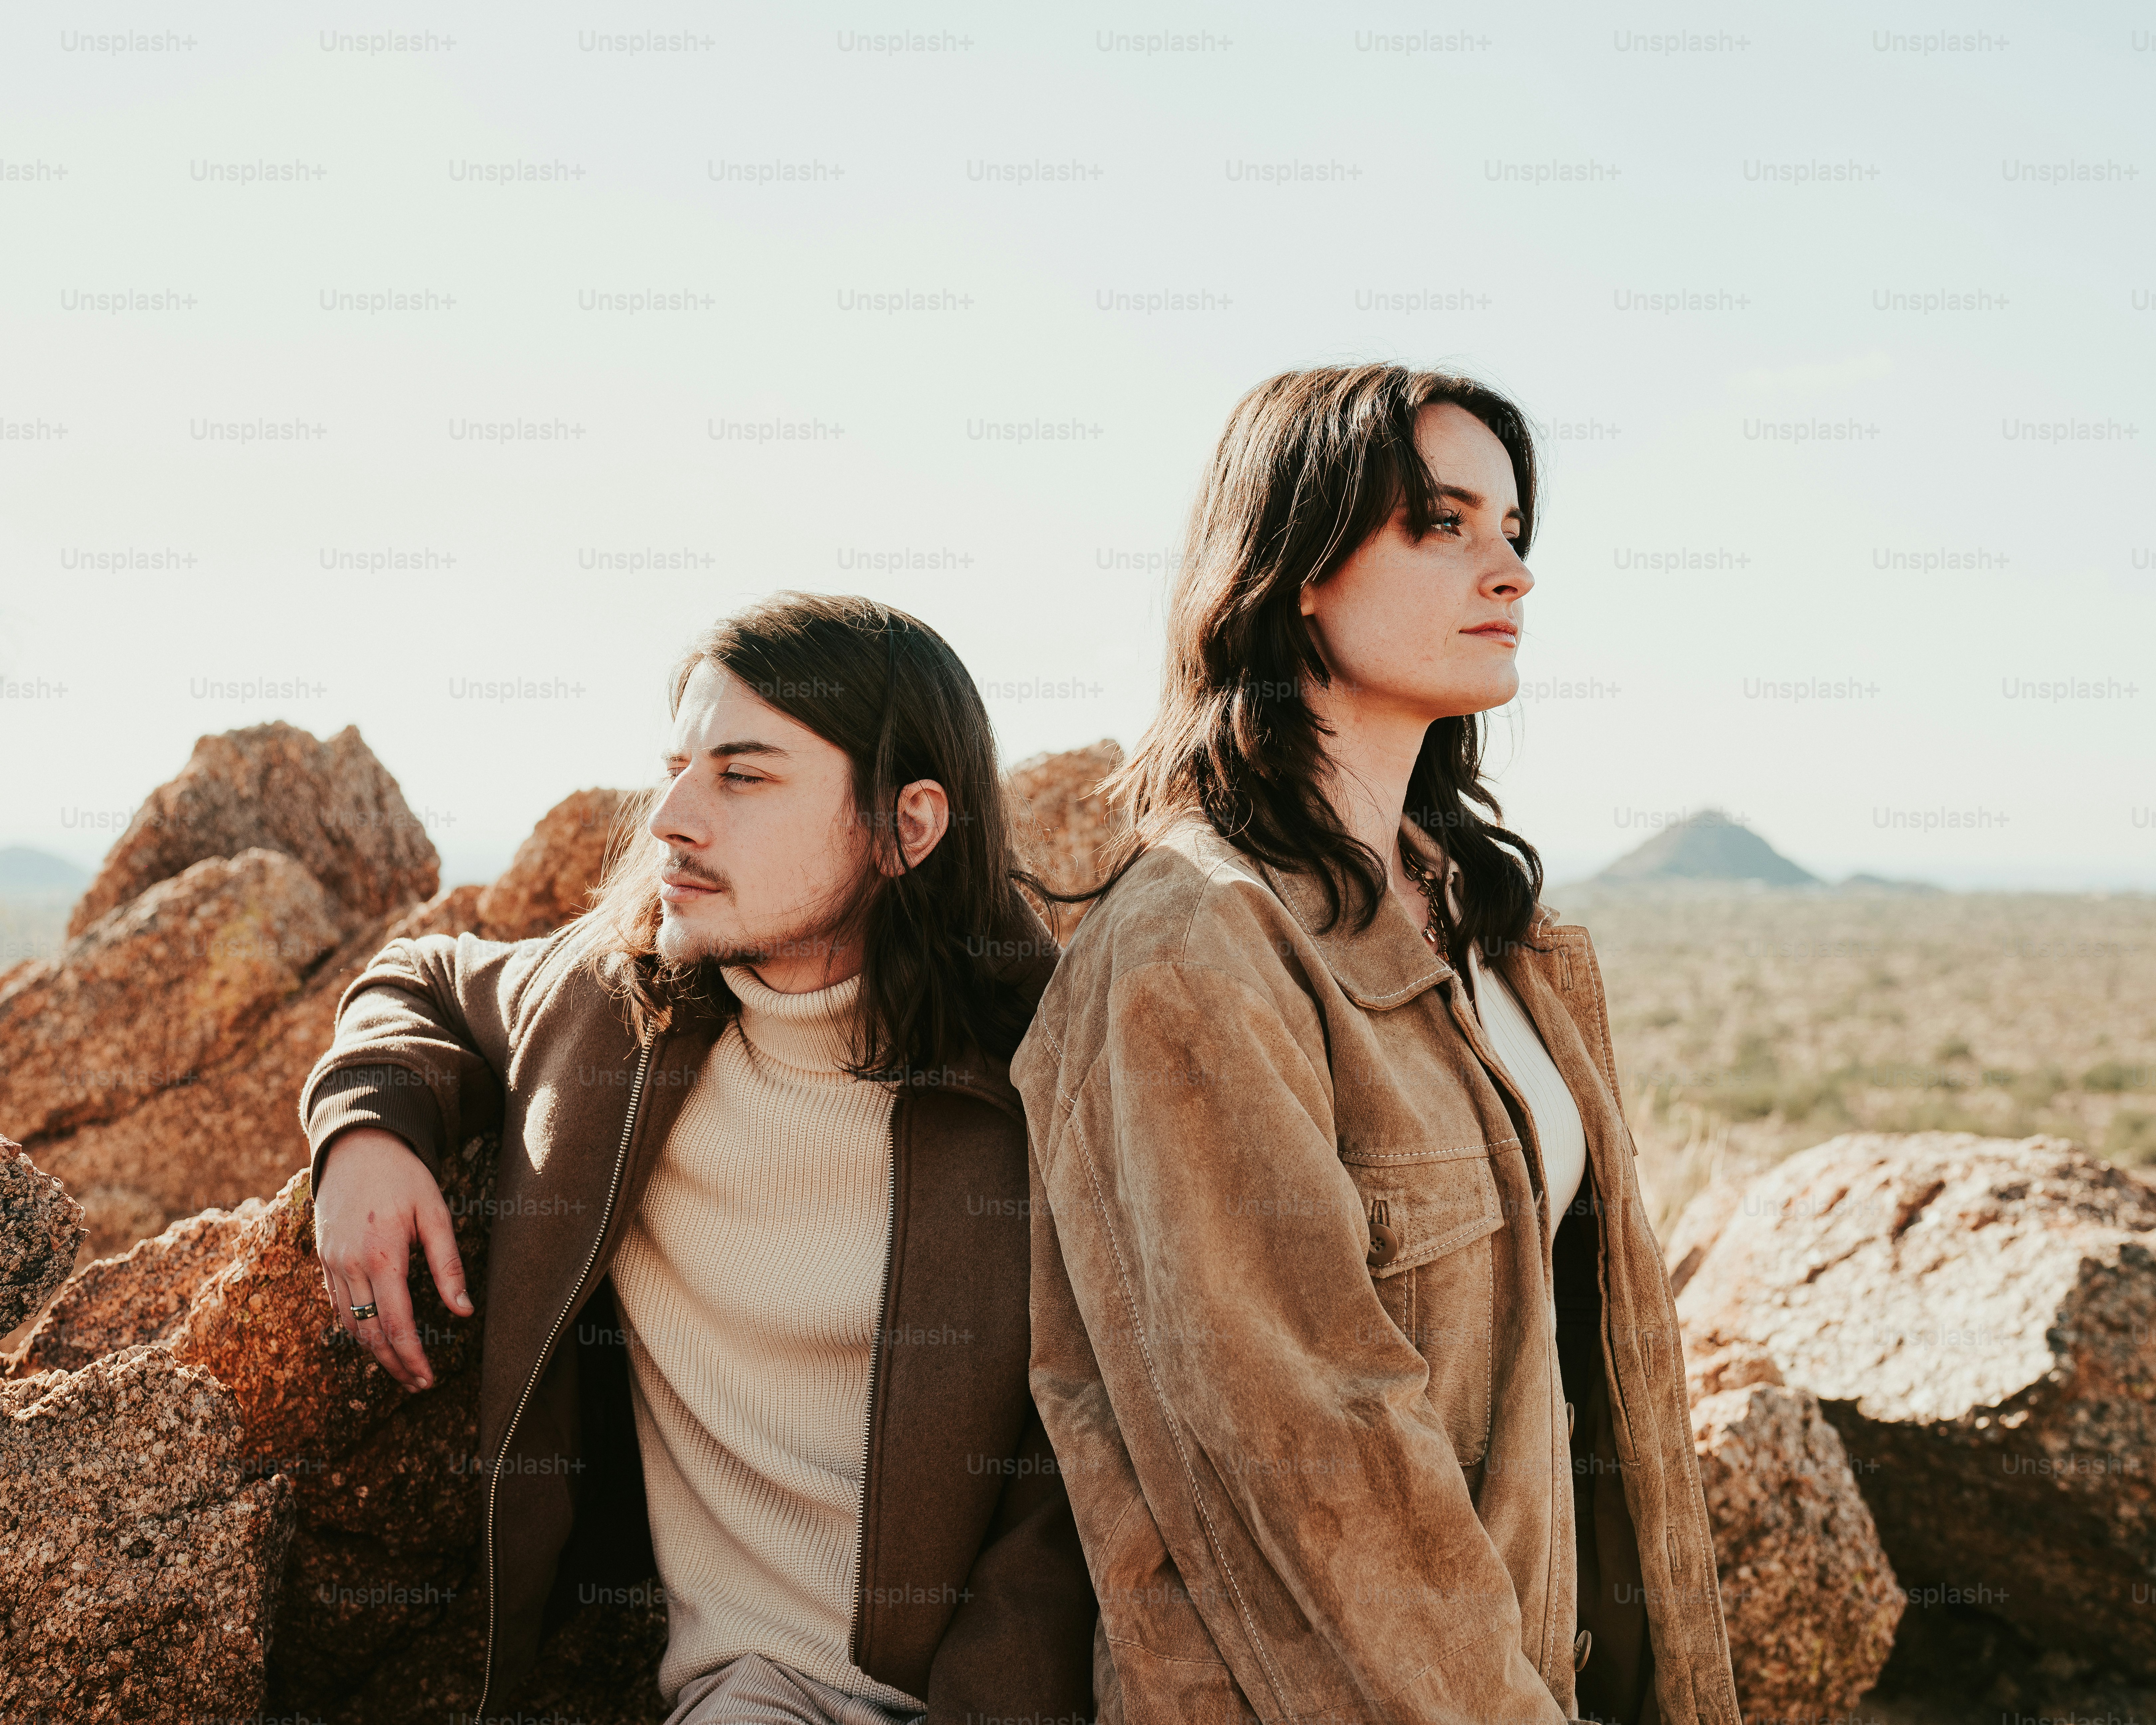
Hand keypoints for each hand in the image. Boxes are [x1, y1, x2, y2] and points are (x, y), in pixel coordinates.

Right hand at [313, 1126, 472, 1390]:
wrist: (357, 1145)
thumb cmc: (404, 1177)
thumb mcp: (436, 1214)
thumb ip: (449, 1265)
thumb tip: (465, 1311)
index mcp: (382, 1255)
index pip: (395, 1323)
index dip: (411, 1357)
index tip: (427, 1379)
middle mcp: (350, 1264)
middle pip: (369, 1333)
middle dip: (394, 1364)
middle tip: (418, 1384)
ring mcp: (331, 1262)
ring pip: (349, 1324)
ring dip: (373, 1352)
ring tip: (401, 1369)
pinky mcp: (323, 1258)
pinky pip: (337, 1304)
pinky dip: (355, 1327)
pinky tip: (375, 1337)